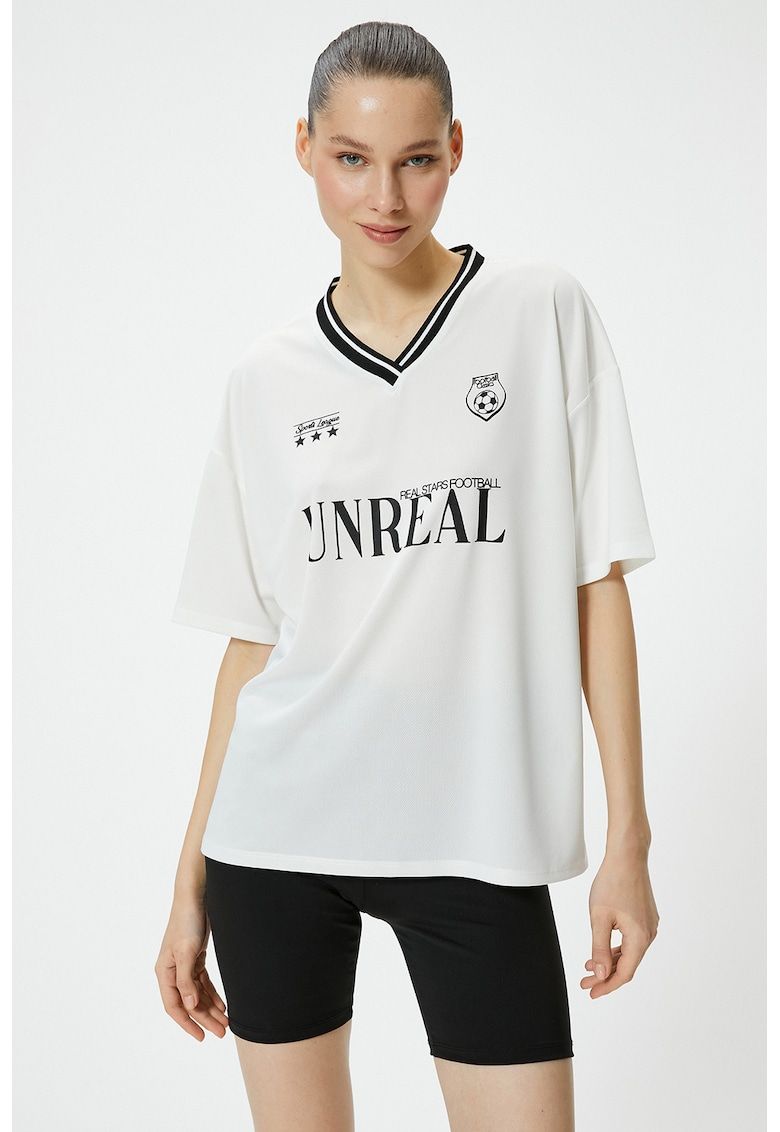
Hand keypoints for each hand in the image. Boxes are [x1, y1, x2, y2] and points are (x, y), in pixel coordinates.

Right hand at [155, 896, 228, 1039]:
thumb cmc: (187, 921)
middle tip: (223, 1032)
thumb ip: (187, 980)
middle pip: (189, 1002)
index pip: (174, 1006)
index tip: (201, 1037)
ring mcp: (183, 965)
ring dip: (211, 1008)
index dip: (187, 1023)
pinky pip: (203, 982)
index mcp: (164, 972)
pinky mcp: (194, 957)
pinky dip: (212, 994)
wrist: (195, 896)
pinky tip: (223, 1005)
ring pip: (197, 994)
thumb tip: (189, 1006)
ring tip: (226, 1022)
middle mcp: (172, 971)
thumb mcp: (186, 951)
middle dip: (205, 1018)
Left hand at [581, 845, 659, 998]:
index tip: (591, 992)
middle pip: (627, 964)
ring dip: (610, 961)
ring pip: (629, 952)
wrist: (628, 856)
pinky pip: (631, 940)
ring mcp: (649, 925)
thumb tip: (601, 974)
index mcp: (640, 938)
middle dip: (606, 975)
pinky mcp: (645, 916)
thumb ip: (599, 948)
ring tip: (589, 967)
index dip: (607, 985)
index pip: (624, 973)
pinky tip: (602, 949)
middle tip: (585, 982)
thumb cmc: (612, 883)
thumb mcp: (599, 918)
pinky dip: (617, 948)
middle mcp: (649, 934)